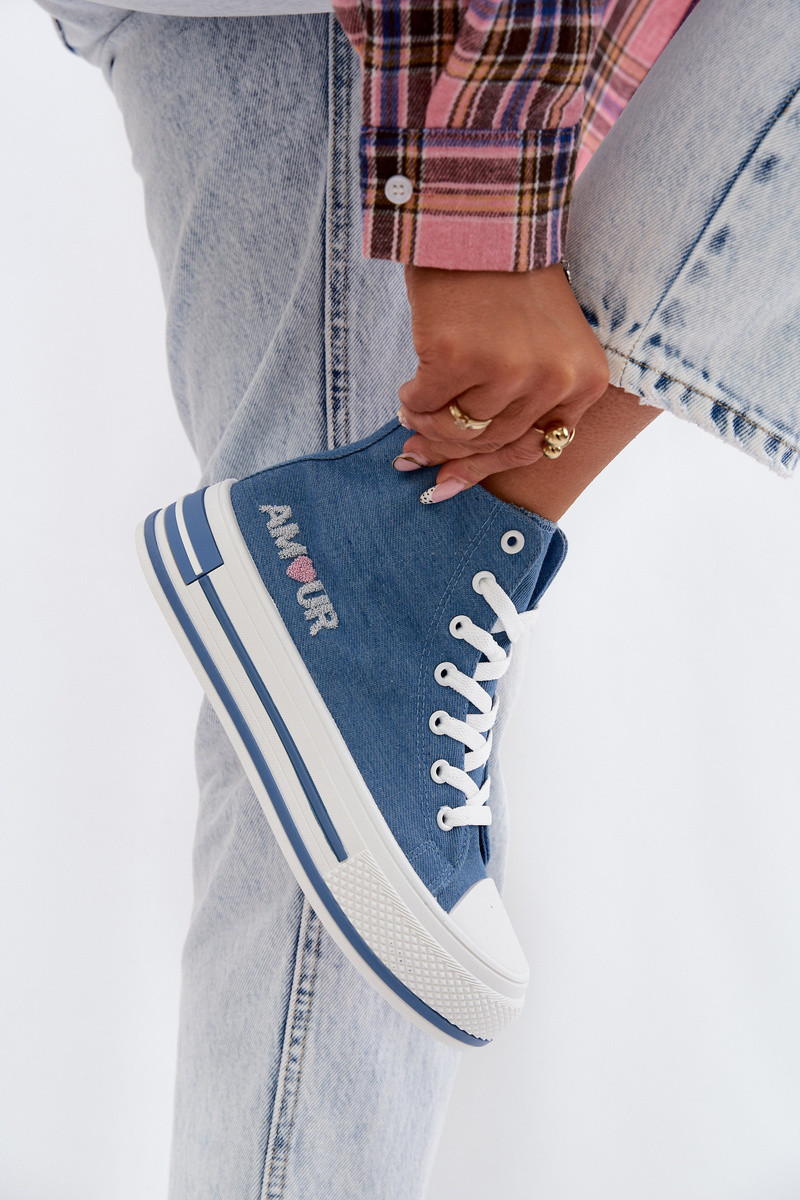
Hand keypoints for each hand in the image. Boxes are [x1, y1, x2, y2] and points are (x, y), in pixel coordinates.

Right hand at [396, 261, 609, 493]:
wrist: (487, 217)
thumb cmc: (514, 282)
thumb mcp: (547, 344)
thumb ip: (526, 402)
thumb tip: (463, 468)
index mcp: (584, 381)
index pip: (534, 446)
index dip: (487, 467)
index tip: (450, 482)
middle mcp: (551, 379)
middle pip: (494, 443)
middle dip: (449, 452)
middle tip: (415, 452)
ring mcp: (506, 369)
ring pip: (458, 429)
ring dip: (427, 425)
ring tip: (411, 414)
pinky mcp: (457, 356)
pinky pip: (426, 402)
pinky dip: (412, 401)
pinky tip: (408, 392)